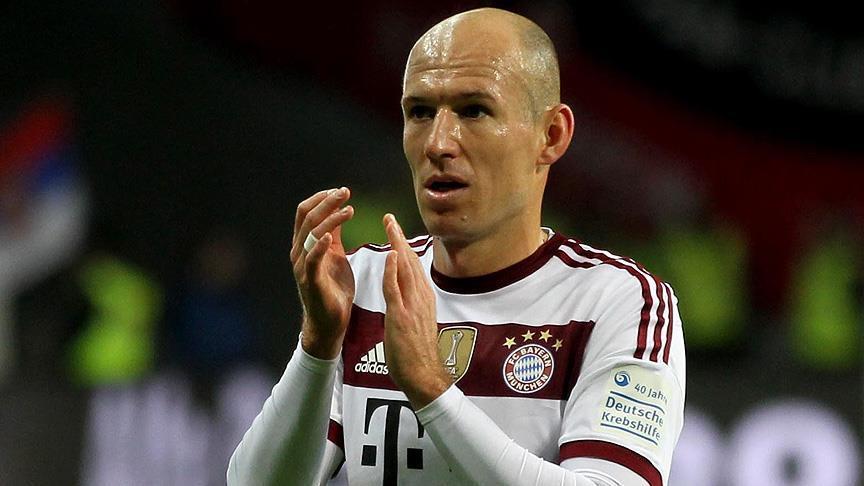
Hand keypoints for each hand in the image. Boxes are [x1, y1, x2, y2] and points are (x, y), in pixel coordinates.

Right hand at [291, 187, 355, 358]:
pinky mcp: (311, 282)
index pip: (305, 212)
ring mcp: (303, 267)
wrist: (331, 322)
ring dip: (330, 219)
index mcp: (304, 244)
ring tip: (349, 209)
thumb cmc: (333, 288)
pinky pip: (312, 261)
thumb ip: (334, 233)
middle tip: (345, 192)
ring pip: (311, 235)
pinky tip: (331, 236)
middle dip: (327, 202)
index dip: (321, 198)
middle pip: (307, 218)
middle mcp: (299, 252)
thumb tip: (339, 208)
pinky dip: (319, 246)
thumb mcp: (336, 254)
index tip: (341, 190)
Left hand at [381, 214, 451, 407]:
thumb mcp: (417, 323)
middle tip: (390, 218)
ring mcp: (413, 306)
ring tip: (389, 225)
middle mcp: (421, 297)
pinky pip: (396, 289)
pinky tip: (390, 255)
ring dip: (396, 245)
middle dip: (399, 238)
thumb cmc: (417, 355)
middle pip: (410, 261)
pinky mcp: (402, 317)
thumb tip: (405, 295)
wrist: (424, 376)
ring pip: (405, 268)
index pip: (413, 267)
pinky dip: (393, 270)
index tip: (396, 231)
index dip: (404, 247)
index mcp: (424, 299)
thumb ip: (412, 305)